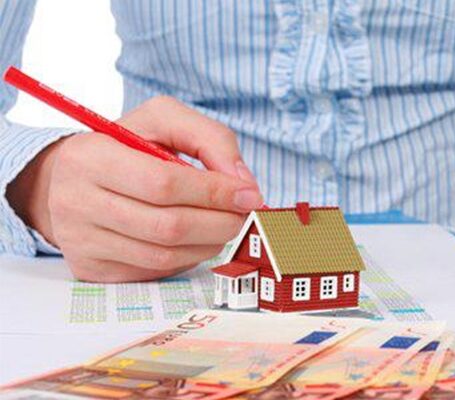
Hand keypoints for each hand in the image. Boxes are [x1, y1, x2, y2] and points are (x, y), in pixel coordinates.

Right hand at [7, 96, 263, 281]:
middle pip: (168, 226)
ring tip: (224, 226)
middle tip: (242, 214)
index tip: (249, 194)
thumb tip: (243, 183)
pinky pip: (153, 271)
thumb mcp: (163, 120)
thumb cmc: (125, 144)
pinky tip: (195, 240)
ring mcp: (80, 240)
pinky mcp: (89, 268)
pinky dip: (186, 258)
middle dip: (220, 222)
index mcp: (91, 157)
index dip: (214, 192)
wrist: (68, 177)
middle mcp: (76, 201)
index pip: (164, 183)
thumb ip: (209, 138)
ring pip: (164, 255)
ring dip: (209, 244)